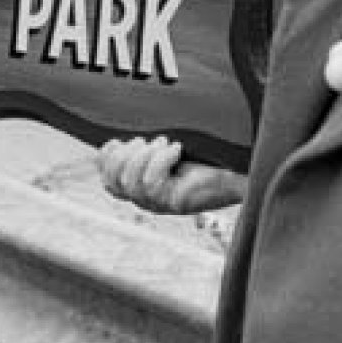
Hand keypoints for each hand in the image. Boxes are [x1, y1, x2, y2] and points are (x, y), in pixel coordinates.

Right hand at [98, 135, 246, 214]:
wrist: (236, 171)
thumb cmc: (205, 157)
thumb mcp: (168, 151)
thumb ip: (145, 148)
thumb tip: (118, 137)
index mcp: (143, 190)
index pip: (109, 184)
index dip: (105, 161)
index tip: (118, 140)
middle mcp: (148, 202)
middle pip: (115, 183)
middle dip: (125, 156)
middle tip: (148, 140)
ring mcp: (160, 205)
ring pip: (132, 183)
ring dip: (145, 155)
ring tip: (165, 142)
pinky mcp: (175, 204)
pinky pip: (152, 182)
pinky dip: (161, 159)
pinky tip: (177, 149)